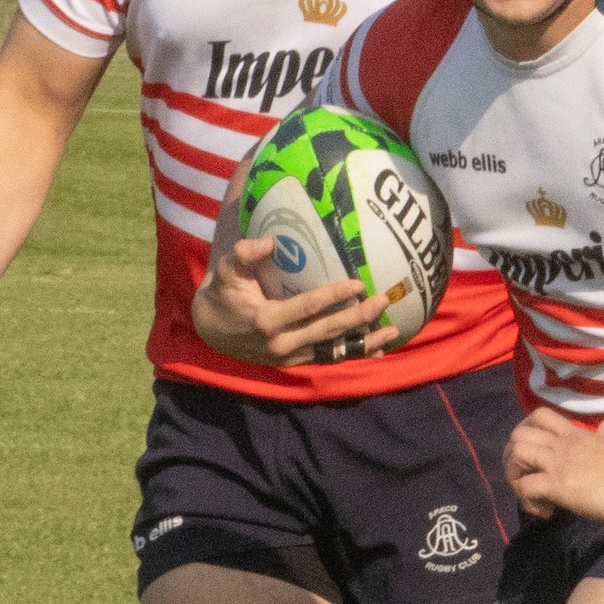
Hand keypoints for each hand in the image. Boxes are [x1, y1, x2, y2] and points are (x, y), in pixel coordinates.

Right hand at [191, 237, 398, 366]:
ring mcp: (290, 356)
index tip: (358, 285)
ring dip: (364, 342)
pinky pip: (329, 358)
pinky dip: (353, 354)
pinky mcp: (296, 361)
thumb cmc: (223, 293)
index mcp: (267, 320)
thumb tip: (268, 242)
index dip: (333, 296)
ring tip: (392, 331)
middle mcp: (282, 343)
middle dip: (358, 317)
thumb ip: (244, 254)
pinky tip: (377, 349)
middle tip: (383, 301)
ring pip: (333, 350)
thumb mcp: (226, 270)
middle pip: (327, 330)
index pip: (307, 307)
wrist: (211, 330)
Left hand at [503, 408, 603, 521]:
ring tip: (529, 494)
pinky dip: (528, 502)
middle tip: (526, 476)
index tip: (538, 454)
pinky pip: (526, 488)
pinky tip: (544, 512)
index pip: (540, 417)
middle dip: (513, 456)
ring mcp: (557, 464)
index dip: (529, 433)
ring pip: (516, 455)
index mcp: (575, 433)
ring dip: (515, 477)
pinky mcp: (557, 485)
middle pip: (518, 434)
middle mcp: (561, 445)